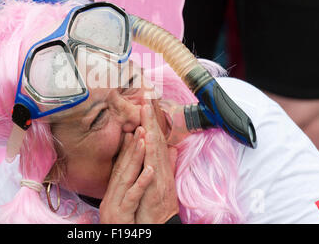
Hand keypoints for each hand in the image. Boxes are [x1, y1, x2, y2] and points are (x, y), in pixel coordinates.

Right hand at [100, 131, 153, 222]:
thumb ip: (133, 188)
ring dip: (135, 157)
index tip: (137, 129)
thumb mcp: (128, 207)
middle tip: (140, 125)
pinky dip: (141, 182)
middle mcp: (110, 197)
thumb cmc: (127, 227)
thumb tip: (141, 170)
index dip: (129, 148)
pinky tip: (149, 170)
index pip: (121, 167)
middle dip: (132, 145)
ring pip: (125, 177)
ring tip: (144, 138)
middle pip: (122, 167)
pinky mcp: (120, 216)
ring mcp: (113, 206)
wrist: (119, 242)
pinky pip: (132, 197)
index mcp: (113, 194)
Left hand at [134, 101, 178, 223]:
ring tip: (145, 109)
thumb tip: (173, 148)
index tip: (146, 103)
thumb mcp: (163, 180)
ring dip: (151, 126)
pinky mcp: (157, 185)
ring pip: (155, 146)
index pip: (156, 138)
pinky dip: (151, 150)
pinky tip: (147, 137)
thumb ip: (169, 163)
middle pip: (156, 137)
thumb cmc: (158, 203)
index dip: (151, 120)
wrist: (161, 223)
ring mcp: (160, 174)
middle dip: (151, 116)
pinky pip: (153, 165)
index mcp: (160, 164)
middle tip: (145, 96)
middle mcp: (161, 166)